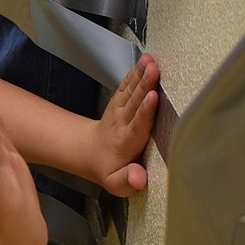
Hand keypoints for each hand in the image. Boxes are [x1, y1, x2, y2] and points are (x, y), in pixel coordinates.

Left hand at [92, 54, 160, 196]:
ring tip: (151, 60)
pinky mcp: (120, 101)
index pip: (136, 125)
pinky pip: (127, 84)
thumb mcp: (115, 184)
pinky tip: (146, 60)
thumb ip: (128, 181)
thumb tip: (139, 178)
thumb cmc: (109, 169)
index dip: (145, 111)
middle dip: (145, 85)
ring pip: (130, 90)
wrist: (89, 152)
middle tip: (154, 70)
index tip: (153, 97)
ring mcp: (119, 110)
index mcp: (125, 142)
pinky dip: (136, 72)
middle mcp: (122, 122)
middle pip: (134, 102)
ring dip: (141, 74)